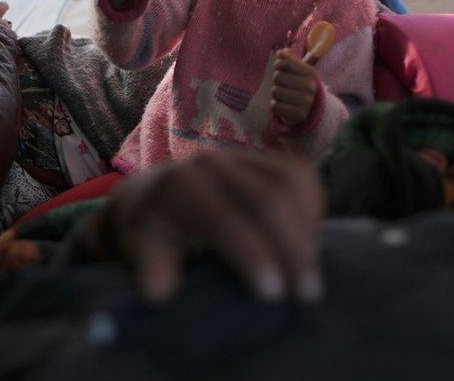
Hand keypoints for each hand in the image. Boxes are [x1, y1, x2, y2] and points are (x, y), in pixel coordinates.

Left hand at [101, 150, 322, 303]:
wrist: (153, 193)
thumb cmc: (150, 230)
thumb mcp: (141, 248)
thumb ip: (150, 267)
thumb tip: (159, 293)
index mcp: (178, 186)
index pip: (223, 219)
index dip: (252, 256)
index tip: (273, 295)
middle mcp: (210, 163)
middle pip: (266, 199)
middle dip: (292, 249)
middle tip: (306, 296)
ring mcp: (239, 156)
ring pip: (291, 183)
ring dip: (309, 231)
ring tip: (311, 276)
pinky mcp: (262, 158)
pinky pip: (300, 176)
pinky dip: (312, 209)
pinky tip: (310, 246)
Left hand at [272, 49, 320, 125]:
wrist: (309, 109)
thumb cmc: (299, 85)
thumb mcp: (298, 70)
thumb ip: (289, 59)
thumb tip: (281, 52)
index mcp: (310, 73)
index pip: (285, 63)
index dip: (278, 64)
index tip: (280, 68)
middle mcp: (310, 86)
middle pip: (277, 77)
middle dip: (277, 81)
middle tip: (284, 86)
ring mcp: (306, 101)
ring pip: (275, 91)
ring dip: (276, 94)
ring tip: (284, 96)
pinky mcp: (298, 114)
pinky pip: (275, 106)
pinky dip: (276, 105)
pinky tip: (284, 105)